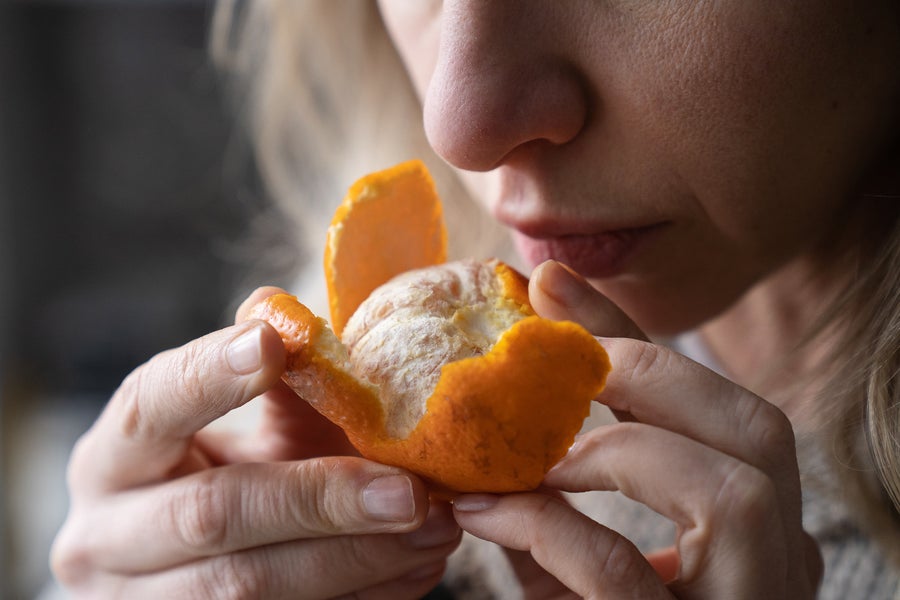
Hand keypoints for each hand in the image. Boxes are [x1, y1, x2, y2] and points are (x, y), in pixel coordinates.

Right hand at [51, 287, 460, 598]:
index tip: (273, 342)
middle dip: (321, 500)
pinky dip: (364, 596)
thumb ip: (288, 383)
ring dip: (357, 558)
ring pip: (249, 586)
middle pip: (213, 514)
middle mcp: (105, 536)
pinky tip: (417, 566)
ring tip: (434, 529)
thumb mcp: (251, 426)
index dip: (209, 376)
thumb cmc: (234, 472)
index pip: (150, 406)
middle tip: (409, 490)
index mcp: (114, 456)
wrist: (193, 561)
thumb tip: (327, 329)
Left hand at [451, 261, 821, 598]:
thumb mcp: (577, 562)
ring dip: (617, 450)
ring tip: (541, 455)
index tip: (552, 284)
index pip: (713, 406)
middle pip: (760, 426)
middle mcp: (777, 566)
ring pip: (739, 488)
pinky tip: (494, 514)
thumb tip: (499, 416)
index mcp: (752, 532)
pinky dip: (552, 528)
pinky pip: (626, 571)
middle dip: (653, 373)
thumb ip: (555, 497)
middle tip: (560, 368)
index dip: (633, 335)